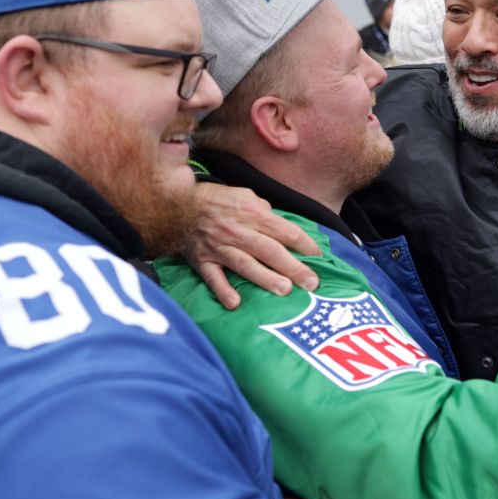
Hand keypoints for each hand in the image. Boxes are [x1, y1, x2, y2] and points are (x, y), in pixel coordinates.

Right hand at [183, 182, 320, 308]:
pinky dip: (223, 290)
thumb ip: (265, 211)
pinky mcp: (203, 261)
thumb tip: (282, 226)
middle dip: (292, 267)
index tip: (319, 257)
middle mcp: (237, 231)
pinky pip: (213, 278)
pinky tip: (235, 303)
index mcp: (251, 213)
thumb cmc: (217, 201)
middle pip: (269, 250)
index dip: (304, 244)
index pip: (284, 230)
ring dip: (265, 278)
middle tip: (311, 283)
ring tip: (284, 290)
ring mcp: (219, 248)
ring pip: (245, 264)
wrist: (178, 204)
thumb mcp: (244, 195)